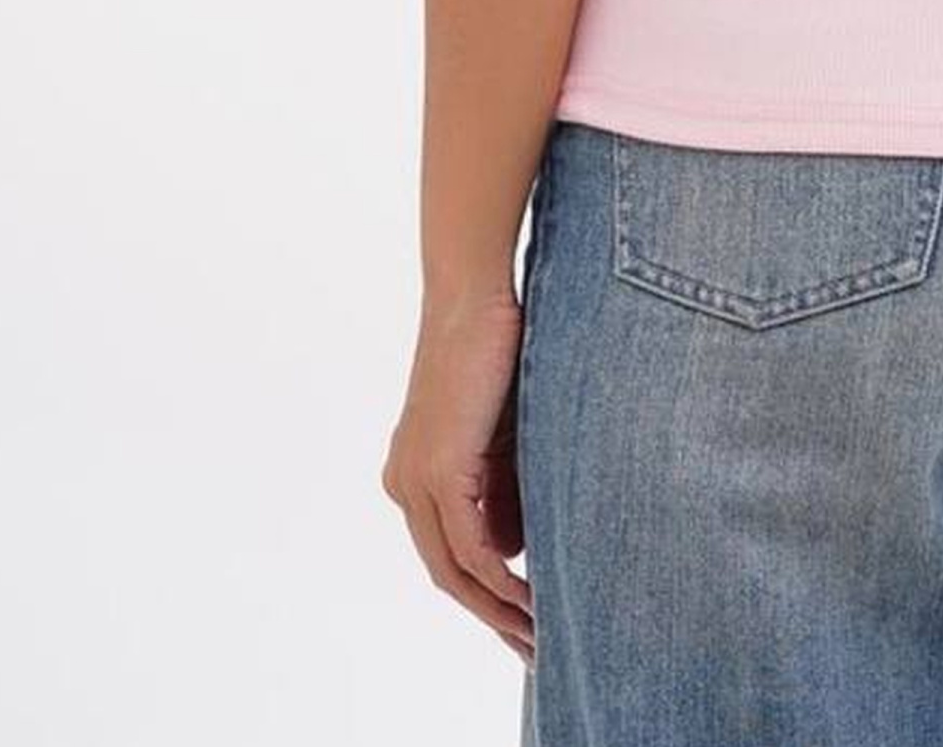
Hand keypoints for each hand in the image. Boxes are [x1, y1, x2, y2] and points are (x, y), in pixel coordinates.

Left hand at [383, 291, 534, 660]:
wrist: (474, 295)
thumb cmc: (496, 349)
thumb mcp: (505, 435)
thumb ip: (504, 489)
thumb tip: (515, 549)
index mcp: (414, 473)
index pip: (447, 552)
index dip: (483, 594)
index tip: (522, 620)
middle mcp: (405, 483)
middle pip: (445, 573)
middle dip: (490, 616)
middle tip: (531, 648)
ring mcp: (416, 479)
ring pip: (453, 569)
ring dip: (496, 607)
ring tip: (537, 633)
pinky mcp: (437, 470)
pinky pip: (467, 544)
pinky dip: (497, 577)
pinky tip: (527, 596)